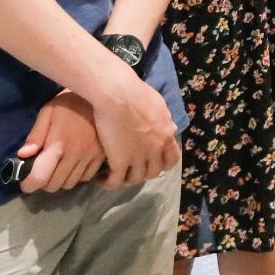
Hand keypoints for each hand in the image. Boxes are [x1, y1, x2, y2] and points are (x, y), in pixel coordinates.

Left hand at [16, 91, 104, 192]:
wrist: (101, 94)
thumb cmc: (70, 102)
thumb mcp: (48, 111)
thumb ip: (36, 134)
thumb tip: (23, 155)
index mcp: (59, 143)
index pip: (40, 176)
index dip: (29, 185)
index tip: (26, 183)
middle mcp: (75, 154)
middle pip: (55, 185)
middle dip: (44, 183)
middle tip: (42, 172)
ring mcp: (90, 157)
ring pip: (70, 184)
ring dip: (61, 180)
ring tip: (57, 168)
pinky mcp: (102, 157)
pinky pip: (86, 177)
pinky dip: (77, 176)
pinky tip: (73, 165)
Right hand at [90, 66, 179, 188]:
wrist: (117, 93)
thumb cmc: (136, 91)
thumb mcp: (158, 104)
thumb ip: (164, 120)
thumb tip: (170, 128)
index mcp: (166, 133)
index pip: (172, 159)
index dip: (163, 163)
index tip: (153, 161)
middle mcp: (156, 148)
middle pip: (154, 172)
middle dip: (144, 172)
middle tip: (133, 168)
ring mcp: (139, 157)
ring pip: (136, 179)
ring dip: (127, 179)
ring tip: (117, 175)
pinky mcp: (120, 161)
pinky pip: (116, 180)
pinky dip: (109, 183)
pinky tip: (102, 179)